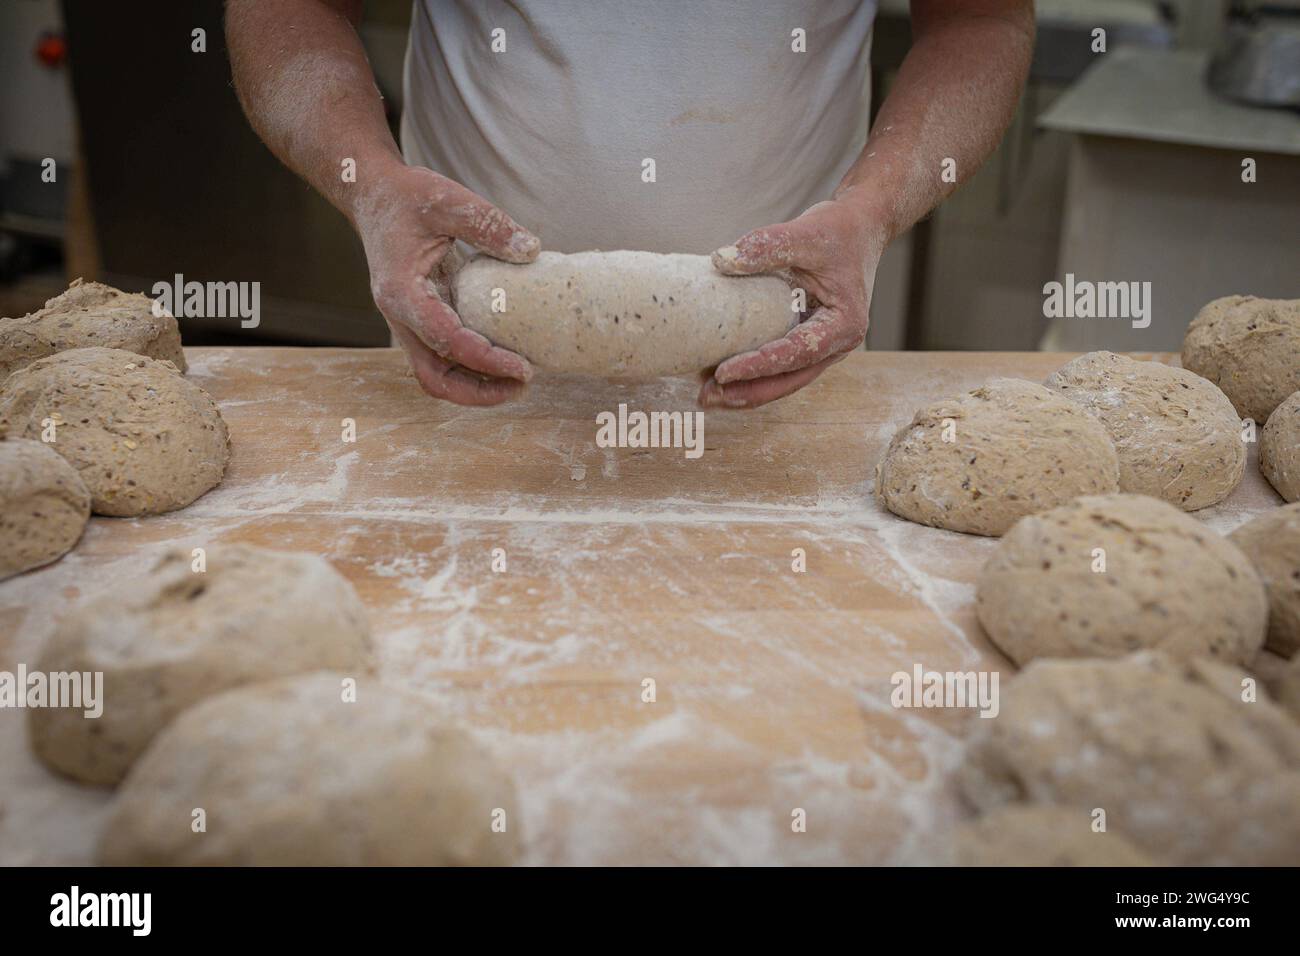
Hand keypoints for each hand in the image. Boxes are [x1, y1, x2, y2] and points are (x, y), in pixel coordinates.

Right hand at [352, 164, 539, 404]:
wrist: (373, 195)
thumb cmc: (406, 196)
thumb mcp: (449, 199)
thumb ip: (489, 224)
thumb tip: (530, 250)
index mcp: (402, 291)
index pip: (446, 340)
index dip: (487, 360)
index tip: (524, 368)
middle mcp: (400, 314)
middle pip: (434, 378)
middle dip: (478, 391)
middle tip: (523, 384)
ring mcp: (408, 321)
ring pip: (436, 374)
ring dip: (475, 386)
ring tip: (517, 381)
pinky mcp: (420, 318)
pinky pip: (443, 356)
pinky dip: (472, 365)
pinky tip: (504, 357)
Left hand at [701, 196, 885, 407]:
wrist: (859, 228)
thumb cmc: (838, 231)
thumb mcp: (805, 232)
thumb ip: (765, 245)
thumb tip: (721, 260)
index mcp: (844, 324)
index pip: (797, 353)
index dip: (759, 365)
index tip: (723, 372)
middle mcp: (837, 344)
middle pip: (789, 380)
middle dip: (747, 392)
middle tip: (706, 397)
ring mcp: (823, 347)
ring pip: (784, 380)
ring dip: (747, 390)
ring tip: (707, 396)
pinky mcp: (808, 342)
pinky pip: (780, 366)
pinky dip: (753, 375)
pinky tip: (721, 378)